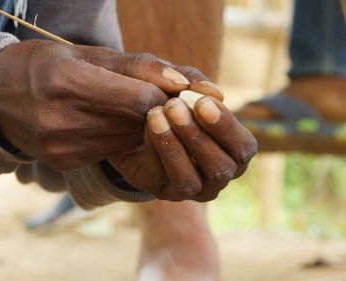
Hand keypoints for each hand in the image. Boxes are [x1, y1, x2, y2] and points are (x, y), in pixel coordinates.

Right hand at [0, 40, 218, 170]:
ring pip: (128, 141)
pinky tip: (102, 122)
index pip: (142, 100)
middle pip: (138, 124)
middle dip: (155, 111)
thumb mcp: (82, 52)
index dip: (164, 96)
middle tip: (155, 97)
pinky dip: (116, 137)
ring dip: (137, 125)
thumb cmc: (40, 66)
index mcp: (70, 84)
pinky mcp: (65, 163)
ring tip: (125, 106)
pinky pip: (109, 151)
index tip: (170, 89)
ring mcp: (63, 148)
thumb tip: (182, 82)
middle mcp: (64, 123)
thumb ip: (136, 66)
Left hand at [108, 96, 256, 201]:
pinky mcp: (160, 190)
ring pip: (189, 180)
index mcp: (233, 153)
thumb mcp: (182, 85)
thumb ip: (198, 83)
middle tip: (174, 106)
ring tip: (157, 114)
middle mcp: (217, 177)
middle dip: (197, 136)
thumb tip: (213, 92)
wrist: (134, 122)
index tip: (203, 102)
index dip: (226, 128)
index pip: (243, 148)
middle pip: (220, 168)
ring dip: (173, 146)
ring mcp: (190, 190)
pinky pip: (160, 177)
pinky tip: (147, 125)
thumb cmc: (171, 103)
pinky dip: (154, 149)